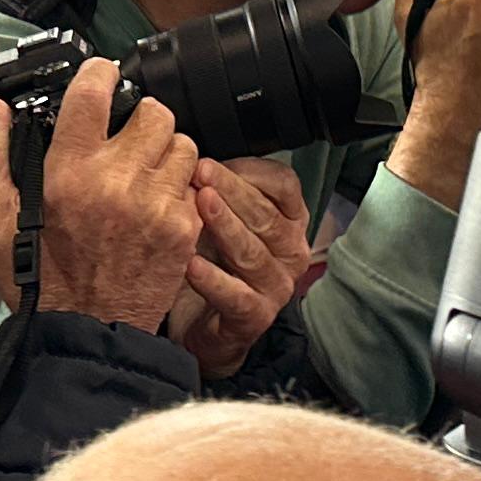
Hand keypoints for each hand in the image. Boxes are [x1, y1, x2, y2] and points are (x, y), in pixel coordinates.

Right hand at [0, 62, 198, 330]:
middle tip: (126, 138)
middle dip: (140, 119)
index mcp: (69, 172)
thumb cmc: (37, 283)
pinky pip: (194, 185)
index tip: (101, 76)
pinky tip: (154, 208)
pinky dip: (179, 190)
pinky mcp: (183, 228)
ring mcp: (156, 204)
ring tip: (143, 174)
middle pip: (154, 111)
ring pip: (182, 143)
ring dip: (165, 152)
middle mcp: (118, 180)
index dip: (100, 73)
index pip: (95, 91)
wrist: (84, 335)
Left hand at [165, 153, 315, 377]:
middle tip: (201, 173)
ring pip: (252, 252)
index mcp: (289, 221)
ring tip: (199, 205)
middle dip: (231, 191)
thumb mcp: (221, 220)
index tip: (212, 162)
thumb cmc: (214, 262)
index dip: (250, 171)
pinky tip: (190, 264)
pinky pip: (235, 295)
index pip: (284, 185)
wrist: (206, 325)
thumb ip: (217, 189)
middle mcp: (290, 252)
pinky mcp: (256, 317)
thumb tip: (190, 155)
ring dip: (225, 226)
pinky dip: (212, 280)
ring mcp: (276, 287)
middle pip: (266, 215)